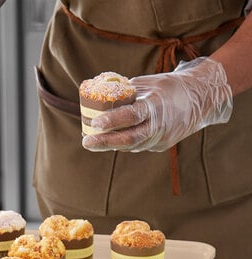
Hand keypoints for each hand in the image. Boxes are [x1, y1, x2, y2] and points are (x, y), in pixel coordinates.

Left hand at [82, 57, 232, 151]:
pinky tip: (110, 140)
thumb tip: (99, 99)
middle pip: (129, 139)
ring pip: (131, 145)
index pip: (132, 116)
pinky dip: (123, 143)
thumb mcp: (148, 84)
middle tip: (86, 142)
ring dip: (110, 144)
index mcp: (157, 105)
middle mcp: (160, 125)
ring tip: (91, 141)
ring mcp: (162, 139)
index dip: (112, 121)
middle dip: (105, 142)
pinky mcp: (161, 146)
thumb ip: (125, 94)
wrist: (201, 97)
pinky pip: (137, 146)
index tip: (94, 124)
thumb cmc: (168, 86)